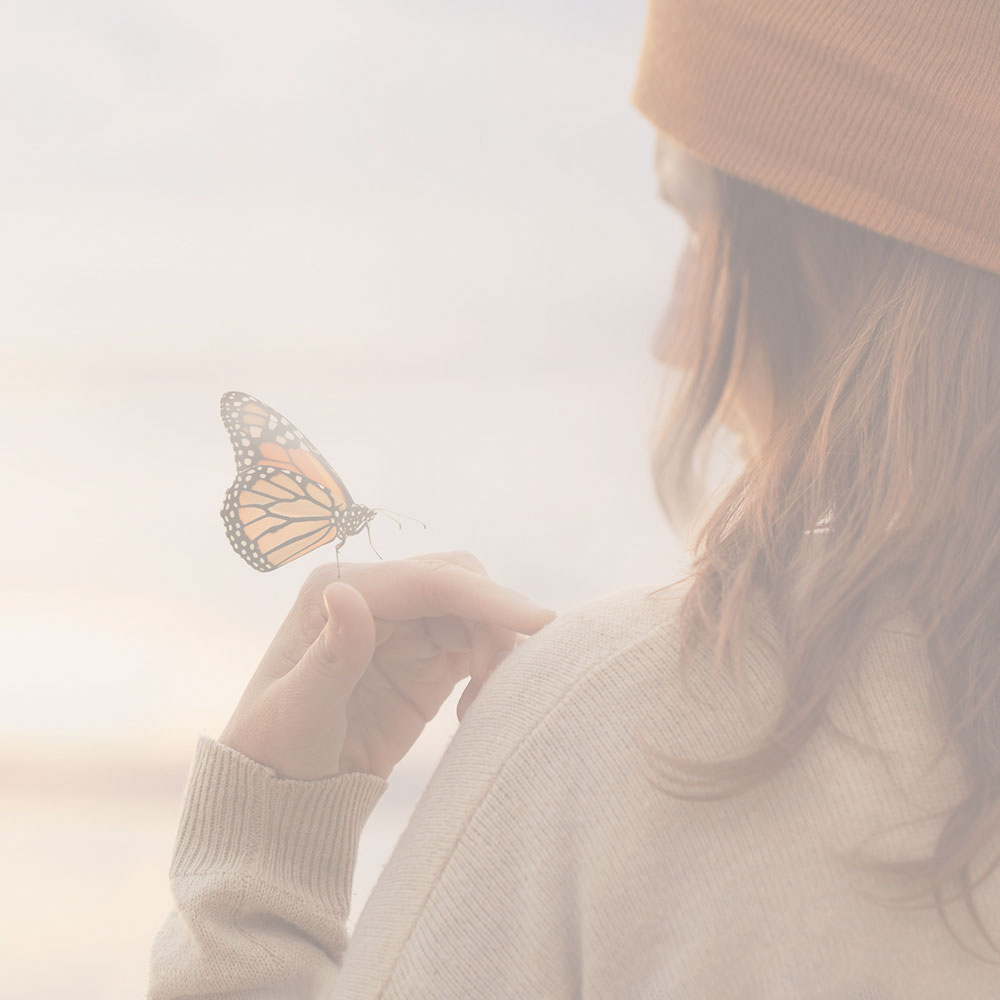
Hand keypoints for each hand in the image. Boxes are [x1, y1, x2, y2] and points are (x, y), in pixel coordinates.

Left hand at [219, 552, 555, 779]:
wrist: (286, 793)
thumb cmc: (276, 751)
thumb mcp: (296, 712)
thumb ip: (331, 656)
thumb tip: (344, 593)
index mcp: (337, 590)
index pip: (427, 580)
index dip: (486, 596)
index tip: (539, 622)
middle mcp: (374, 596)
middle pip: (460, 583)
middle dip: (494, 621)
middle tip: (502, 681)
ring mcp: (404, 625)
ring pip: (476, 613)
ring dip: (496, 649)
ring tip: (483, 707)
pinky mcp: (427, 658)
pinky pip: (479, 645)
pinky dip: (492, 671)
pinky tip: (474, 712)